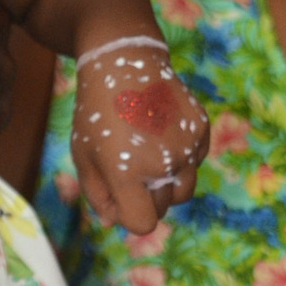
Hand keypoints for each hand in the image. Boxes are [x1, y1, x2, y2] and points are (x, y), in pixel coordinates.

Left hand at [71, 47, 208, 233]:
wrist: (124, 62)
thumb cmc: (96, 113)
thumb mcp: (84, 155)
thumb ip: (98, 194)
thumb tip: (114, 223)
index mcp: (127, 173)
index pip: (143, 223)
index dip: (129, 216)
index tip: (120, 197)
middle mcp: (162, 163)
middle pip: (163, 207)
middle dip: (145, 197)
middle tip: (128, 167)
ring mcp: (186, 146)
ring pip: (184, 190)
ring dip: (167, 183)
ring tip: (146, 155)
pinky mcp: (201, 130)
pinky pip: (196, 162)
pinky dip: (182, 158)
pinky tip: (161, 133)